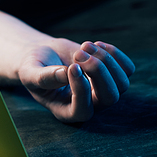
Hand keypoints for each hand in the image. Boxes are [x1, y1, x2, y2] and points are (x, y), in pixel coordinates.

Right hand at [18, 39, 134, 122]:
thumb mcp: (29, 73)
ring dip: (105, 60)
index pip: (83, 110)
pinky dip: (114, 54)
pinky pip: (127, 69)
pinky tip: (95, 45)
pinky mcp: (112, 76)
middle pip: (109, 98)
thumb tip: (66, 74)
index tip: (72, 66)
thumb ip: (43, 77)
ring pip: (121, 84)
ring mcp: (103, 91)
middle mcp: (89, 105)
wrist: (43, 55)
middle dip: (98, 72)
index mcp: (67, 111)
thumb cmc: (33, 67)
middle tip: (79, 54)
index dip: (81, 90)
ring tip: (84, 46)